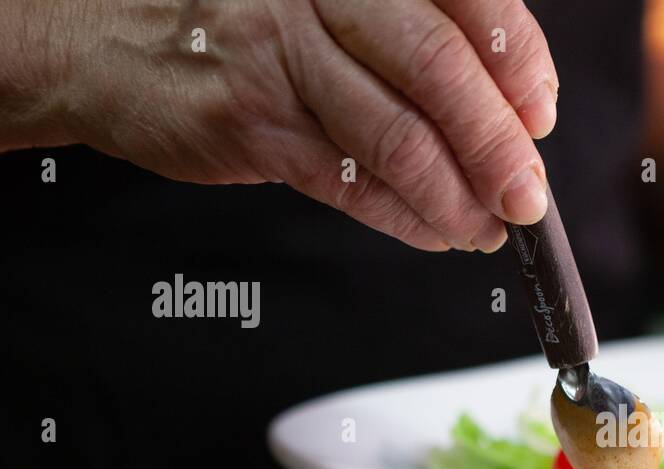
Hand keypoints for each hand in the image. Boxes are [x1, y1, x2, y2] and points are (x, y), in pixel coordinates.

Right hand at [2, 0, 559, 250]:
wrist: (103, 36)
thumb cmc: (242, 19)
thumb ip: (414, 34)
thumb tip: (514, 112)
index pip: (468, 2)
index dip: (519, 66)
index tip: (541, 117)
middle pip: (438, 70)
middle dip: (497, 146)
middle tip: (529, 196)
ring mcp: (279, 53)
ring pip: (396, 136)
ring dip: (456, 197)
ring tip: (488, 228)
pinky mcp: (250, 121)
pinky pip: (350, 183)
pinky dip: (404, 217)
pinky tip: (435, 232)